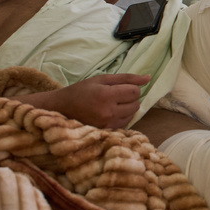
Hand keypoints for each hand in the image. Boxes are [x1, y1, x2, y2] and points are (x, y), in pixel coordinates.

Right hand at [22, 74, 150, 128]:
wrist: (60, 109)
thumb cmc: (81, 91)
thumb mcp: (101, 79)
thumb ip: (126, 78)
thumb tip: (148, 78)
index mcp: (106, 95)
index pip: (135, 92)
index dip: (132, 88)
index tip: (121, 88)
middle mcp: (108, 112)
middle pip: (136, 104)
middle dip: (130, 98)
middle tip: (116, 95)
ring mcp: (107, 124)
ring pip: (132, 114)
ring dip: (127, 108)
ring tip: (112, 104)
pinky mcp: (106, 132)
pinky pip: (125, 123)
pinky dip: (122, 117)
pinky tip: (111, 113)